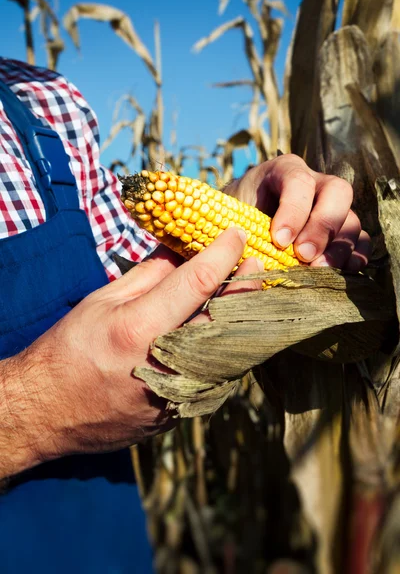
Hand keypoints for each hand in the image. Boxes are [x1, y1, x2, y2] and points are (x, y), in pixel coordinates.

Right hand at [0, 228, 262, 478]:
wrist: (49, 413)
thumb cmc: (68, 351)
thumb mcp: (100, 303)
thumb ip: (146, 277)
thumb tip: (179, 254)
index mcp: (141, 329)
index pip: (198, 282)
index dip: (223, 254)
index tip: (237, 235)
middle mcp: (167, 364)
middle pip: (226, 319)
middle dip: (246, 288)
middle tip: (256, 265)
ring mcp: (177, 395)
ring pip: (230, 353)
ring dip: (242, 320)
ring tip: (247, 294)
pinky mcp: (180, 415)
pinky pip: (215, 377)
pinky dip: (225, 351)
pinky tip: (225, 332)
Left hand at [225, 154, 370, 270]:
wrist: (238, 221)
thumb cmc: (232, 216)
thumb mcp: (228, 212)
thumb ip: (237, 224)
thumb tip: (244, 248)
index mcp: (283, 171)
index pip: (298, 182)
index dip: (293, 211)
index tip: (279, 240)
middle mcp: (314, 183)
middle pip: (336, 193)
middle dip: (322, 226)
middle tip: (304, 256)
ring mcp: (331, 207)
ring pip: (350, 219)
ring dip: (339, 248)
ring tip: (320, 270)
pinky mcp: (340, 231)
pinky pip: (360, 240)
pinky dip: (356, 256)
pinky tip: (346, 270)